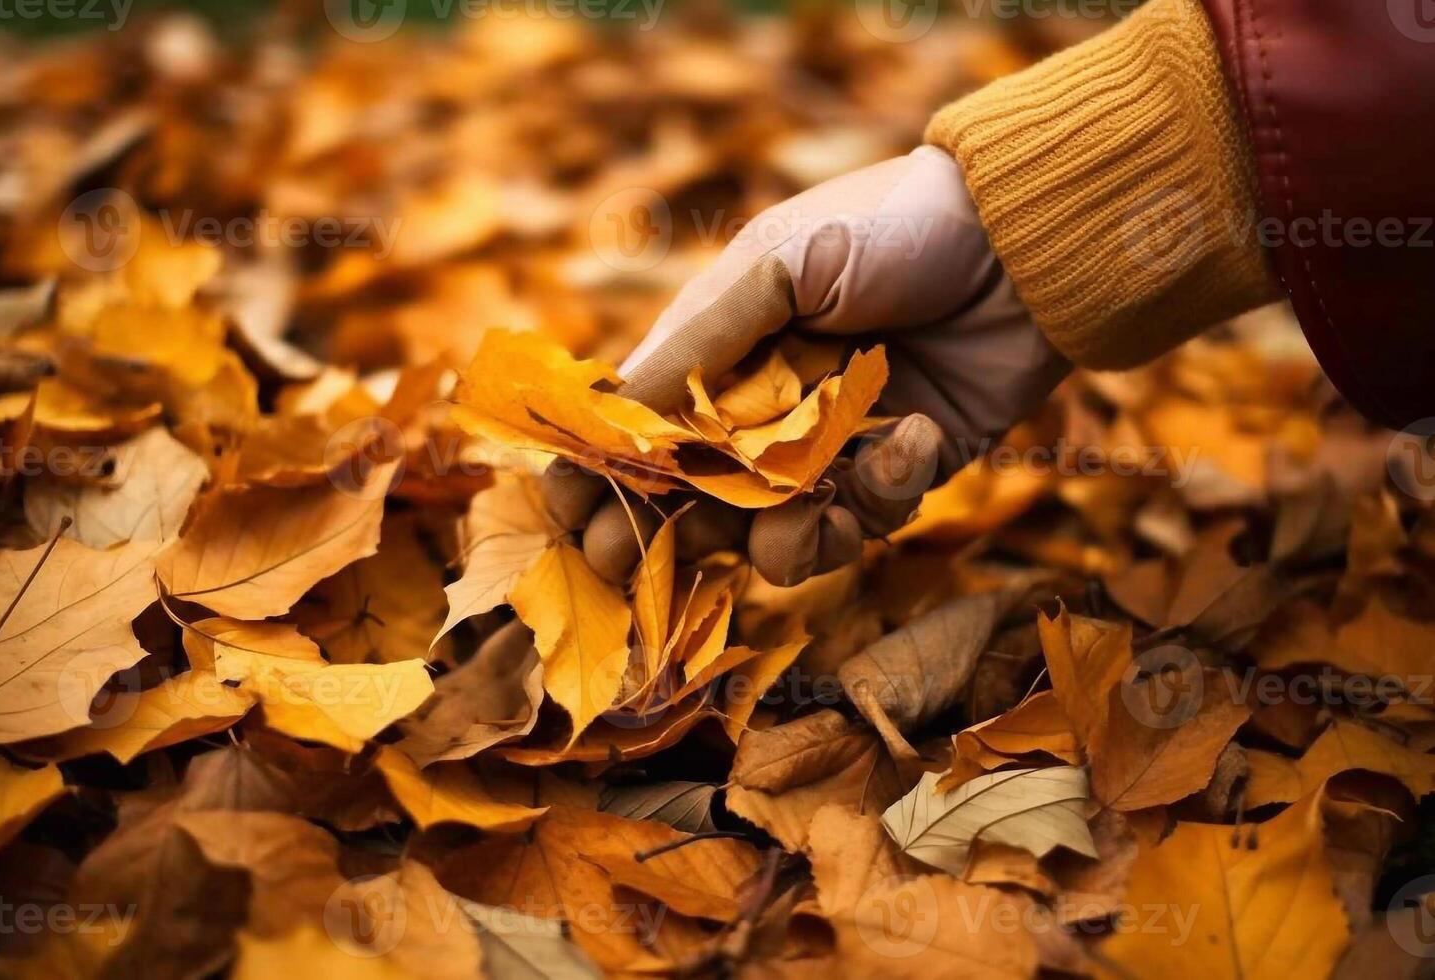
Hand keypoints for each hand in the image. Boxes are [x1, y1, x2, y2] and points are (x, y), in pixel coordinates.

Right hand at [548, 145, 1069, 584]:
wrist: (1019, 244)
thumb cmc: (887, 230)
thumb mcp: (779, 266)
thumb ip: (698, 343)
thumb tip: (612, 412)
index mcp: (718, 352)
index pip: (638, 428)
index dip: (600, 475)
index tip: (572, 514)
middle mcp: (763, 410)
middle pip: (691, 503)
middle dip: (661, 538)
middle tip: (633, 561)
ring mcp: (826, 450)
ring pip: (771, 537)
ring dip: (782, 535)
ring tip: (812, 500)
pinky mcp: (893, 475)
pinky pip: (862, 524)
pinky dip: (885, 490)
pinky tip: (919, 432)